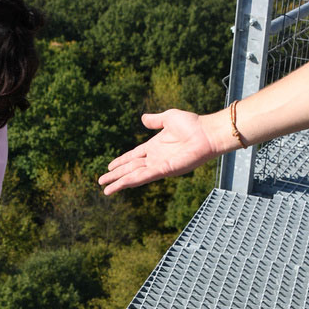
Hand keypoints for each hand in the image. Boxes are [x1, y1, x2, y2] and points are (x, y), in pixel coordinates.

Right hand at [99, 109, 216, 193]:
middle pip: (130, 169)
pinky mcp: (165, 170)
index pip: (133, 157)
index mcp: (154, 147)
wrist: (207, 133)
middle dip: (115, 176)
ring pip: (134, 176)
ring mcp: (159, 165)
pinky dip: (132, 181)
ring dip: (119, 183)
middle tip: (101, 183)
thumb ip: (155, 120)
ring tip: (106, 190)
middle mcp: (155, 158)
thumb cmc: (193, 124)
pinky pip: (145, 176)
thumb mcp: (169, 118)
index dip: (120, 162)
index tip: (109, 167)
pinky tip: (121, 185)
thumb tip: (142, 119)